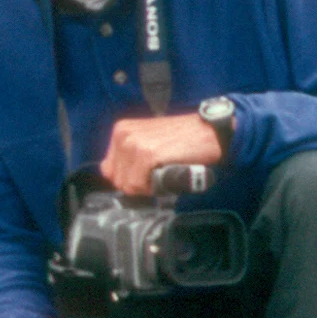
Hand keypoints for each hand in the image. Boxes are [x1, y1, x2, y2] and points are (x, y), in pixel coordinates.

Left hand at [100, 113, 224, 196]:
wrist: (208, 132)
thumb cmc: (181, 140)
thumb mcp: (148, 141)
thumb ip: (128, 157)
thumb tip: (115, 178)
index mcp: (121, 130)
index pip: (109, 170)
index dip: (128, 178)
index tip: (146, 173)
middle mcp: (123, 135)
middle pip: (117, 180)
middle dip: (137, 184)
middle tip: (157, 173)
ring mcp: (133, 144)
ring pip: (127, 185)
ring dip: (146, 186)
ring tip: (163, 172)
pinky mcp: (146, 154)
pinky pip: (138, 185)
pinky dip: (153, 187)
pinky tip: (166, 174)